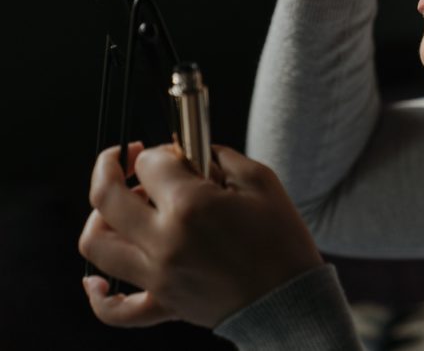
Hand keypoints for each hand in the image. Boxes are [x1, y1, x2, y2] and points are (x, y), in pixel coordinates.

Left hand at [79, 142, 323, 328]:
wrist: (292, 299)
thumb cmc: (282, 239)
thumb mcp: (262, 182)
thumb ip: (221, 158)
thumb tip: (191, 153)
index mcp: (192, 206)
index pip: (150, 164)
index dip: (162, 151)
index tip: (178, 155)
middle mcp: (165, 240)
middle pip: (106, 196)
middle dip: (110, 166)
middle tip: (125, 159)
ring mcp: (159, 276)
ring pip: (97, 245)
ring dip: (98, 218)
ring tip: (115, 209)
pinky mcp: (162, 306)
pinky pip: (114, 309)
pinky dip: (98, 294)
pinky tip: (95, 280)